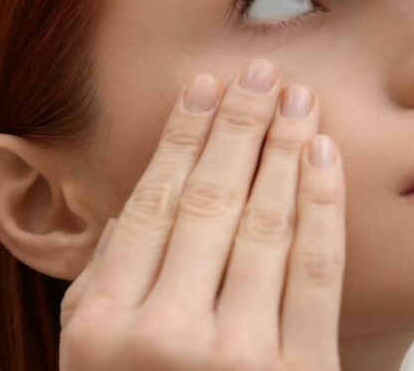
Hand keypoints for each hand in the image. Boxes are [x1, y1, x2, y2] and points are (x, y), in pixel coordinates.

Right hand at [59, 59, 344, 369]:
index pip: (151, 206)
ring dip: (284, 148)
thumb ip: (98, 292)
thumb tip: (124, 214)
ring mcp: (237, 357)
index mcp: (104, 328)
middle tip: (259, 72)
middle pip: (210, 202)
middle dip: (239, 125)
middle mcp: (166, 335)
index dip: (182, 138)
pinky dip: (322, 205)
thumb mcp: (90, 365)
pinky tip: (324, 156)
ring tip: (297, 98)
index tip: (203, 88)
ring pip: (264, 225)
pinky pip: (315, 273)